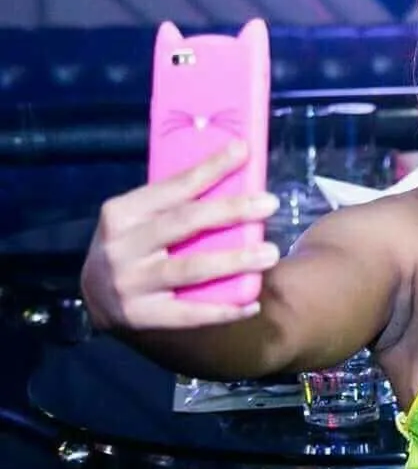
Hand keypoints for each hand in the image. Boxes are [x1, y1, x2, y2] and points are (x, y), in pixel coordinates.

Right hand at [80, 141, 279, 331]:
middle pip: (185, 223)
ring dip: (234, 261)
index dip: (211, 168)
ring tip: (270, 253)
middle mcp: (122, 247)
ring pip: (190, 269)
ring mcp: (130, 284)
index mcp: (122, 212)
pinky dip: (224, 310)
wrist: (94, 296)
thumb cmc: (133, 243)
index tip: (243, 151)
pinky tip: (252, 303)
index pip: (175, 186)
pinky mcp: (142, 317)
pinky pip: (189, 315)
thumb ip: (176, 198)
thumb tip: (232, 166)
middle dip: (231, 211)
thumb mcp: (140, 215)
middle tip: (269, 204)